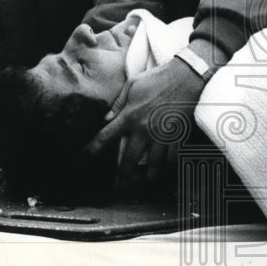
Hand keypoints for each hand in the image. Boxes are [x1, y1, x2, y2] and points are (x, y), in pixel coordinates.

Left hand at [86, 57, 203, 187]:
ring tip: (145, 185)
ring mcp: (161, 135)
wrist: (185, 77)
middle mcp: (143, 130)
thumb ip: (119, 103)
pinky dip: (169, 166)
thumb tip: (106, 117)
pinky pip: (172, 158)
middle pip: (129, 161)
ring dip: (148, 178)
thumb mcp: (133, 85)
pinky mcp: (177, 136)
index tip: (81, 160)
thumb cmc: (158, 78)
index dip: (90, 151)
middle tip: (119, 188)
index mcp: (129, 116)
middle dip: (123, 177)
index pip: (104, 138)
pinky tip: (166, 171)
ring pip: (153, 165)